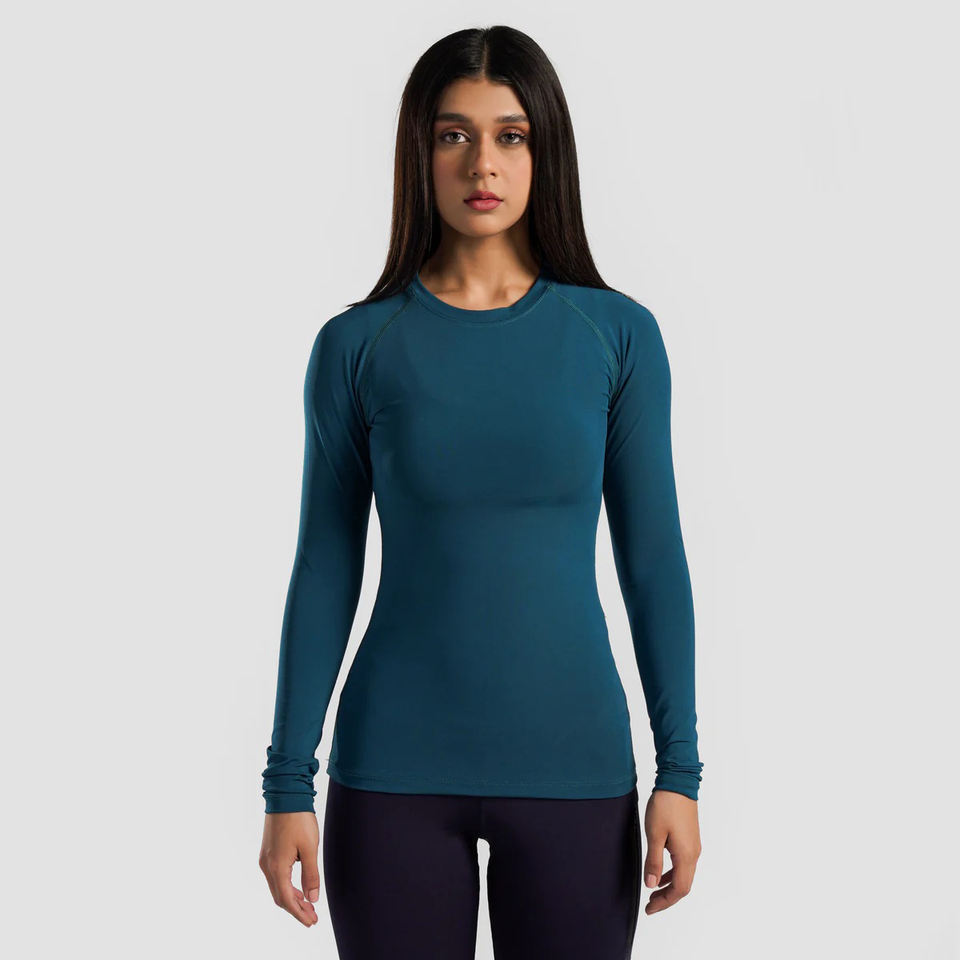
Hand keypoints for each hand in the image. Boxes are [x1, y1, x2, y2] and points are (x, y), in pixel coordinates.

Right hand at [259, 811, 320, 926]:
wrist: (286, 794)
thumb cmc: (299, 818)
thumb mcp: (310, 847)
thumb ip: (311, 874)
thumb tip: (312, 898)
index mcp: (277, 867)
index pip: (287, 899)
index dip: (299, 913)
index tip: (312, 922)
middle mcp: (267, 866)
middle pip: (280, 897)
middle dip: (296, 909)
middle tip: (312, 917)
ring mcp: (265, 859)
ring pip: (277, 887)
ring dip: (291, 898)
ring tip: (308, 905)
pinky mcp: (268, 852)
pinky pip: (276, 877)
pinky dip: (287, 886)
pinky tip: (298, 887)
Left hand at [642, 788, 700, 914]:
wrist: (678, 782)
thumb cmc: (665, 805)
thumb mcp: (655, 834)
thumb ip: (653, 861)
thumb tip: (651, 885)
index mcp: (686, 855)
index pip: (679, 889)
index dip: (664, 902)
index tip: (649, 909)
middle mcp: (694, 854)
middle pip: (684, 886)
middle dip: (667, 898)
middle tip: (650, 905)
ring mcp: (694, 846)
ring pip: (684, 875)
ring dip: (669, 886)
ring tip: (653, 891)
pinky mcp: (690, 839)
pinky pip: (684, 864)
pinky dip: (672, 873)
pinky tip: (661, 873)